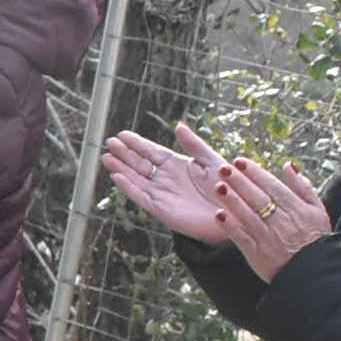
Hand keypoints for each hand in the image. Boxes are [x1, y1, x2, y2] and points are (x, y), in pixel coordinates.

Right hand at [103, 122, 233, 242]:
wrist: (234, 214)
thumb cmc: (228, 186)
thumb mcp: (211, 161)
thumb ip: (194, 144)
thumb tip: (178, 125)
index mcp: (177, 164)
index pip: (151, 151)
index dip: (137, 143)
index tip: (122, 135)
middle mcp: (165, 178)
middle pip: (139, 163)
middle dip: (124, 154)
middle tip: (110, 142)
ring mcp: (161, 193)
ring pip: (135, 179)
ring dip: (121, 168)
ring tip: (107, 158)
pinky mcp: (160, 209)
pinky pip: (140, 197)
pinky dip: (128, 188)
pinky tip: (117, 177)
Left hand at [216, 155, 332, 281]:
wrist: (314, 272)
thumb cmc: (315, 238)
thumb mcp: (317, 210)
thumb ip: (303, 187)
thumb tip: (289, 166)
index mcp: (295, 209)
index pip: (272, 186)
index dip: (255, 173)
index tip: (240, 161)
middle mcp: (280, 221)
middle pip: (257, 198)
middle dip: (240, 182)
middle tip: (224, 168)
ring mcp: (267, 237)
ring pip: (247, 215)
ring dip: (232, 200)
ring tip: (218, 186)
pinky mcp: (257, 254)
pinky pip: (242, 238)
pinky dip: (230, 227)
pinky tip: (218, 215)